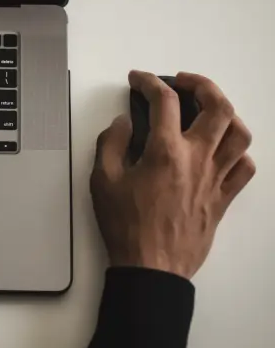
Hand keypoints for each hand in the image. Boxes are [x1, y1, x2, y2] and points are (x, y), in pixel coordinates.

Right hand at [90, 71, 255, 278]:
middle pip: (217, 106)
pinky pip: (244, 169)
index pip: (164, 100)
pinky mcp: (222, 199)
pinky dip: (238, 153)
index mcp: (166, 152)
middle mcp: (197, 159)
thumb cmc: (126, 227)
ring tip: (209, 111)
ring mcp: (214, 179)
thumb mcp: (102, 181)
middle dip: (201, 84)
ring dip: (226, 114)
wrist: (151, 267)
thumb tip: (122, 124)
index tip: (139, 80)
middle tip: (183, 82)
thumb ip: (111, 144)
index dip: (149, 82)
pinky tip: (222, 151)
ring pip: (239, 134)